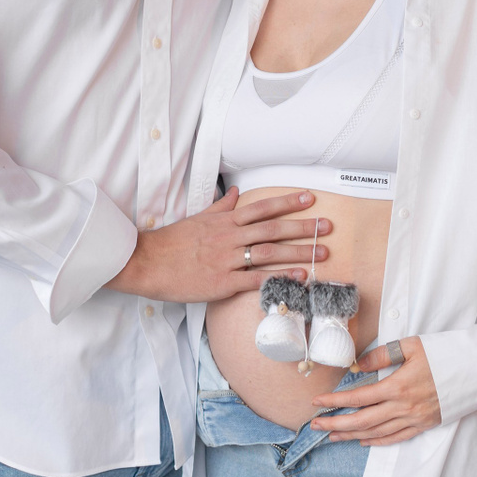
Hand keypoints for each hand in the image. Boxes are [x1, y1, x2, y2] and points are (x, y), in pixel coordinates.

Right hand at [106, 187, 330, 303]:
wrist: (148, 263)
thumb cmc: (171, 242)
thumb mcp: (197, 218)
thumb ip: (219, 207)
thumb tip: (234, 193)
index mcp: (224, 221)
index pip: (262, 207)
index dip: (287, 202)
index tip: (309, 197)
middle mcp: (229, 237)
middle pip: (273, 228)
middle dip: (303, 226)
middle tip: (328, 225)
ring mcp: (227, 260)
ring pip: (269, 252)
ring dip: (299, 252)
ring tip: (322, 252)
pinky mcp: (222, 282)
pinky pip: (256, 279)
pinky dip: (279, 276)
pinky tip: (298, 276)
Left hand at [308, 337, 440, 446]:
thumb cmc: (445, 353)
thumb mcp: (412, 346)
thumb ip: (383, 355)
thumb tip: (358, 365)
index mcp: (398, 386)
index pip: (358, 398)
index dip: (335, 402)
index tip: (317, 403)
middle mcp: (403, 407)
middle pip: (362, 421)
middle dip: (336, 424)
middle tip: (316, 426)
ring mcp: (414, 419)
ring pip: (376, 433)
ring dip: (352, 435)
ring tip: (333, 435)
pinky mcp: (424, 424)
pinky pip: (396, 438)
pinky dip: (378, 441)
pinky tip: (364, 441)